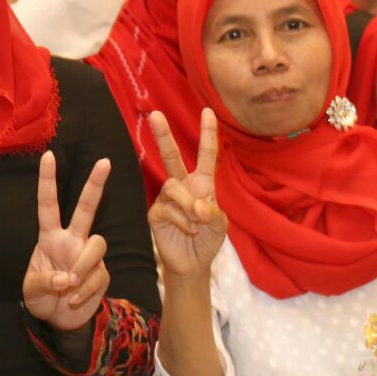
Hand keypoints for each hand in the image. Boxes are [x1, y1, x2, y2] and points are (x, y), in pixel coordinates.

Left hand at [23, 152, 111, 332]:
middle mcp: (72, 240)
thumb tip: (67, 278)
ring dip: (82, 266)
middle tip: (104, 161)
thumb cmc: (41, 298)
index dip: (47, 181)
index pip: (48, 205)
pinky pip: (99, 275)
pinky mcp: (102, 273)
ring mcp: (88, 255)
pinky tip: (74, 300)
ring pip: (97, 244)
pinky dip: (85, 290)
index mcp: (50, 237)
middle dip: (95, 185)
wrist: (59, 321)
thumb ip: (45, 281)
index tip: (48, 155)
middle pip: (86, 208)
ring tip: (69, 287)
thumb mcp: (32, 290)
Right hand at [147, 110, 226, 280]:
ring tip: (197, 222)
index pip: (207, 155)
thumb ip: (212, 212)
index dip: (208, 134)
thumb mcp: (220, 225)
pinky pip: (167, 208)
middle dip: (163, 135)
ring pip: (172, 187)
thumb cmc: (208, 240)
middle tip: (155, 114)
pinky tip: (189, 230)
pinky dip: (183, 221)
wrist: (193, 264)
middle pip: (171, 156)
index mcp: (202, 184)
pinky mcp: (155, 213)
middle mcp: (183, 186)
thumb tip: (196, 206)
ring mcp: (167, 199)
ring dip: (187, 205)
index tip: (207, 111)